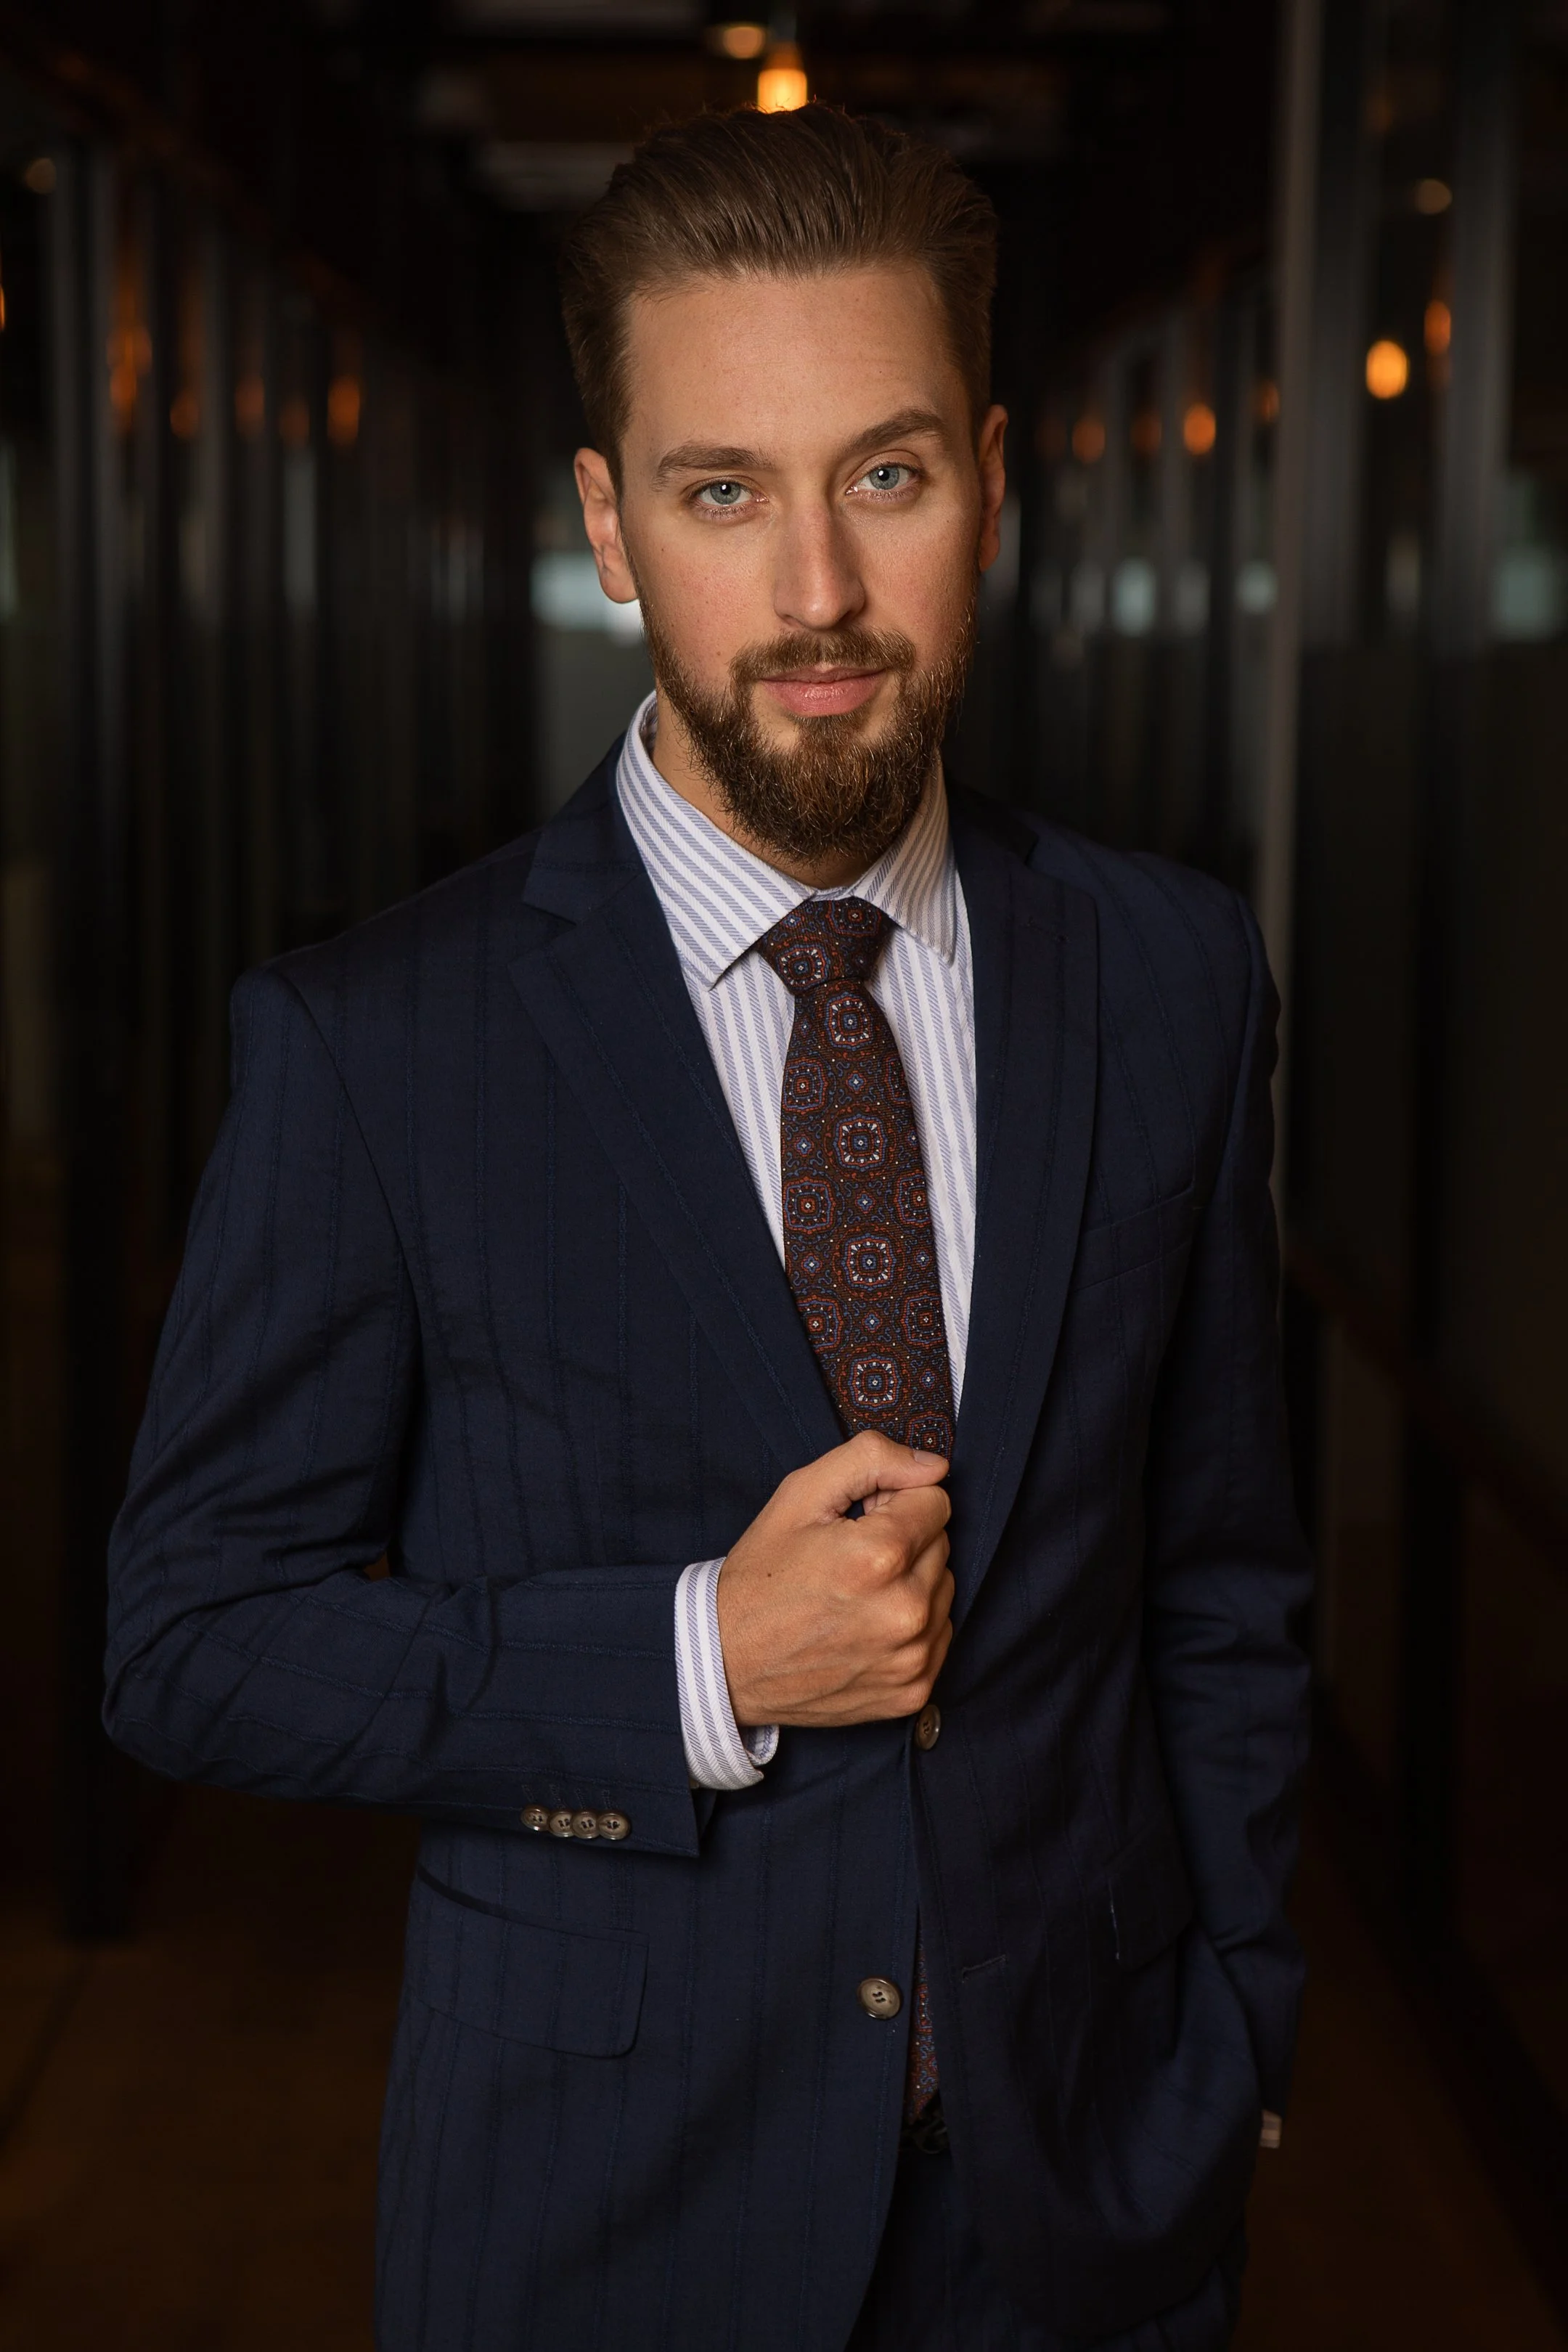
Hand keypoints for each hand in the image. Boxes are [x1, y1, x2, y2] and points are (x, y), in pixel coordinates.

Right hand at [716, 1430, 953, 1728]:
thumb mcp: (800, 1495)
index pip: (935, 1501)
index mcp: (879, 1556)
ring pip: (944, 1590)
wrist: (728, 1662)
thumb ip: (871, 1460)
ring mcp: (912, 1658)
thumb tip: (934, 1465)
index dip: (894, 1502)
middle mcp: (906, 1611)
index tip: (862, 1521)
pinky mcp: (913, 1692)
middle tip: (852, 1558)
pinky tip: (868, 1627)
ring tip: (858, 1595)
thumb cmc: (762, 1576)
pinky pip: (940, 1637)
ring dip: (912, 1584)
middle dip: (906, 1541)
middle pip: (942, 1544)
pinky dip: (913, 1628)